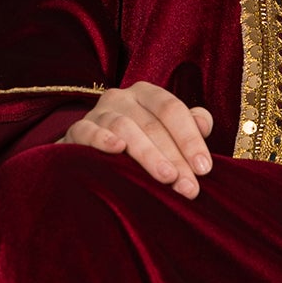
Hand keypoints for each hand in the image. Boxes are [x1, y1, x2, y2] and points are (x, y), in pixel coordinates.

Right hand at [59, 82, 213, 197]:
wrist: (91, 157)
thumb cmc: (139, 144)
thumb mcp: (166, 132)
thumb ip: (188, 125)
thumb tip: (204, 123)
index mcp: (146, 94)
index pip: (172, 109)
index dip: (190, 138)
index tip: (204, 168)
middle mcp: (121, 97)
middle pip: (152, 124)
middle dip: (175, 158)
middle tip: (189, 187)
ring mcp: (98, 112)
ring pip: (125, 128)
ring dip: (148, 154)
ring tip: (166, 178)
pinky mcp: (77, 129)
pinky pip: (87, 130)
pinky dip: (101, 138)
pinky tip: (116, 149)